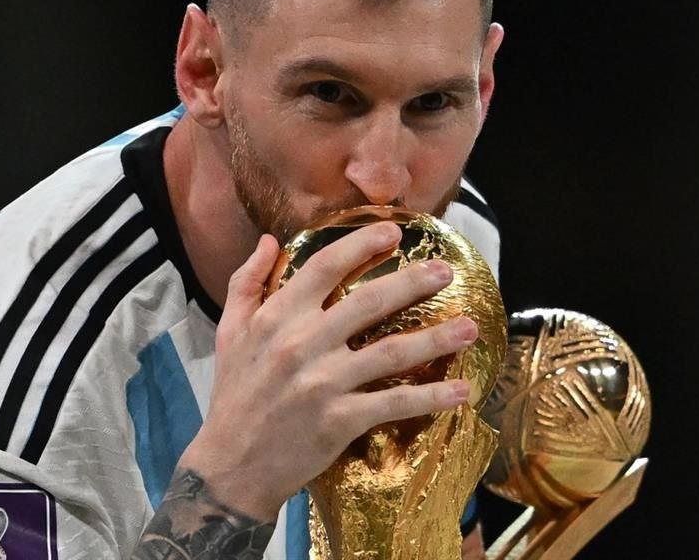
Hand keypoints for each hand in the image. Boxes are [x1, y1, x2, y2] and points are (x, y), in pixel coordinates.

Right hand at [179, 223, 478, 520]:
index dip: (360, 245)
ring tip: (470, 327)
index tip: (393, 232)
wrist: (230, 465)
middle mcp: (301, 344)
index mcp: (276, 318)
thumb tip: (270, 240)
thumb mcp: (229, 332)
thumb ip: (246, 282)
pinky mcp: (339, 420)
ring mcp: (323, 383)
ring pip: (390, 353)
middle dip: (413, 282)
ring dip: (435, 338)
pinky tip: (460, 392)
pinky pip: (393, 404)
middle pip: (368, 303)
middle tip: (446, 270)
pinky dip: (429, 398)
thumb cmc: (233, 395)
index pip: (323, 268)